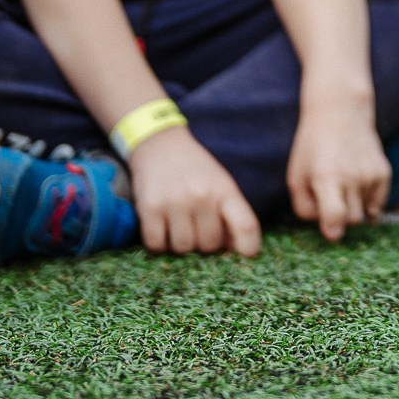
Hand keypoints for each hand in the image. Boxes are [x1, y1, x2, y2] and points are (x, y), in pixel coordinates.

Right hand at [127, 128, 261, 256]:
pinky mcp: (150, 208)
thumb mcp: (220, 183)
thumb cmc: (195, 168)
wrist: (160, 143)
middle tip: (197, 228)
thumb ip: (230, 213)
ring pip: (183, 248)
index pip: (246, 226)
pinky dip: (159, 243)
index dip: (248, 247)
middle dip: (204, 243)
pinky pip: (156, 244)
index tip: (242, 255)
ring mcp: (175, 202)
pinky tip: (161, 228)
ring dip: (181, 244)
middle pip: (209, 245)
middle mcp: (202, 197)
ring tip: (179, 226)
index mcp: (225, 190)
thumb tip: (234, 249)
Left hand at [288, 101, 390, 242]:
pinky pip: (377, 206)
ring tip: (342, 186)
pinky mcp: (384, 172)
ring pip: (365, 214)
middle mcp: (352, 176)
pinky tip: (356, 187)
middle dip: (340, 218)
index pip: (336, 214)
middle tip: (329, 201)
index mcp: (326, 176)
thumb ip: (304, 208)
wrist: (341, 112)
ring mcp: (371, 174)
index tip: (331, 232)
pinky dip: (367, 204)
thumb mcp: (296, 176)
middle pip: (351, 220)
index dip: (333, 229)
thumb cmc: (312, 148)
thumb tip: (328, 229)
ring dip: (353, 208)